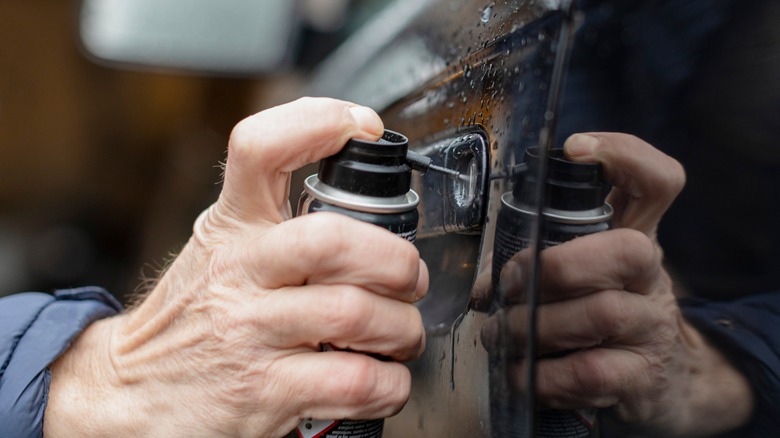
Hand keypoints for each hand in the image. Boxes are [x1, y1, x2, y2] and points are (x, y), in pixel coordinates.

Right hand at [44, 97, 428, 436]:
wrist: (129, 391)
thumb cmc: (190, 317)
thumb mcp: (218, 250)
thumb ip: (273, 222)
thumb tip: (363, 206)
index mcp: (231, 228)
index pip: (260, 148)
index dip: (318, 122)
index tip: (363, 128)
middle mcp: (239, 272)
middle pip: (332, 240)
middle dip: (395, 260)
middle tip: (408, 278)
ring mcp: (249, 332)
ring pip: (355, 314)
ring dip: (402, 327)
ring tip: (401, 333)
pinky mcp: (264, 393)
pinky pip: (355, 382)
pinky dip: (390, 384)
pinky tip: (385, 379)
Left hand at [483, 133, 752, 436]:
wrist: (656, 380)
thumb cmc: (600, 314)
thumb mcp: (579, 277)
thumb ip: (531, 265)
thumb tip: (485, 288)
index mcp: (633, 236)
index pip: (656, 181)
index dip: (625, 156)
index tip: (575, 151)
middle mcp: (651, 275)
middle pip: (627, 250)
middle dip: (557, 265)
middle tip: (511, 284)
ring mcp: (652, 326)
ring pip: (601, 314)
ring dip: (534, 326)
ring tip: (501, 335)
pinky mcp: (641, 376)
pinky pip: (590, 372)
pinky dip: (542, 375)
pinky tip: (523, 373)